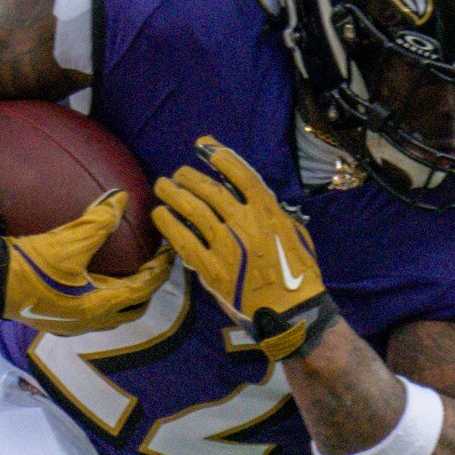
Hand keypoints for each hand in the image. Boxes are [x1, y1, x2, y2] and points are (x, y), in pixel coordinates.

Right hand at [0, 190, 174, 335]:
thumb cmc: (31, 265)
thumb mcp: (69, 240)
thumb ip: (99, 220)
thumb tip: (122, 199)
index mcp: (98, 306)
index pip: (142, 289)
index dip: (159, 270)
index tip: (167, 253)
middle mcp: (88, 322)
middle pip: (131, 311)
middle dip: (146, 291)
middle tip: (152, 268)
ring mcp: (71, 325)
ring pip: (111, 317)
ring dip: (124, 299)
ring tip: (128, 277)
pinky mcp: (55, 321)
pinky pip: (91, 315)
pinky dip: (103, 301)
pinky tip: (93, 285)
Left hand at [152, 138, 337, 358]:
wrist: (290, 308)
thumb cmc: (295, 269)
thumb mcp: (291, 231)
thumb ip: (269, 210)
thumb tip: (247, 192)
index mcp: (268, 212)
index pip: (242, 176)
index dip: (222, 157)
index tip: (205, 147)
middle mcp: (246, 224)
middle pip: (212, 191)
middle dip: (190, 177)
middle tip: (177, 173)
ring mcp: (227, 246)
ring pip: (194, 212)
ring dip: (175, 195)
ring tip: (163, 186)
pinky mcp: (212, 269)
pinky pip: (184, 241)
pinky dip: (169, 225)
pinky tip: (160, 214)